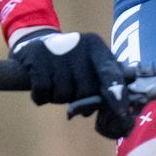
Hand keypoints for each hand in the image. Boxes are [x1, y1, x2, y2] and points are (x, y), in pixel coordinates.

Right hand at [7, 27, 124, 109]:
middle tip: (70, 91)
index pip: (110, 73)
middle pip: (86, 91)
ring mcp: (56, 51)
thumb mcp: (90, 62)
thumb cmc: (69, 61)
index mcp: (96, 46)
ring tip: (54, 84)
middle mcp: (79, 45)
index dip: (116, 95)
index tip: (121, 113)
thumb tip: (121, 106)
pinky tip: (41, 88)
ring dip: (58, 98)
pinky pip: (43, 92)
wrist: (34, 43)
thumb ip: (107, 80)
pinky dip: (41, 97)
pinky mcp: (36, 58)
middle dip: (79, 99)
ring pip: (64, 95)